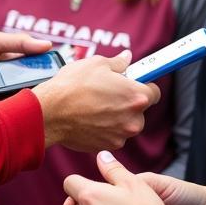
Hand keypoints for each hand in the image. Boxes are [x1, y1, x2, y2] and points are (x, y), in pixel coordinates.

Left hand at [0, 30, 50, 112]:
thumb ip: (18, 43)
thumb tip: (47, 45)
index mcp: (10, 61)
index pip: (35, 66)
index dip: (48, 69)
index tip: (63, 72)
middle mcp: (8, 80)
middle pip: (32, 85)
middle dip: (43, 88)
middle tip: (58, 90)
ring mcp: (0, 96)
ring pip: (22, 101)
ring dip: (31, 101)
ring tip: (46, 103)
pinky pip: (7, 114)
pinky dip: (15, 114)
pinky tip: (26, 114)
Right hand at [33, 52, 159, 151]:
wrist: (50, 112)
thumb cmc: (73, 85)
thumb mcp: (97, 64)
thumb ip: (118, 63)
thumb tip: (127, 58)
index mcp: (136, 96)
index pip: (154, 92)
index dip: (144, 85)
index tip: (135, 83)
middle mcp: (134, 119)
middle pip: (139, 110)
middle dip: (127, 102)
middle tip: (108, 93)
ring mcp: (121, 135)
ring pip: (125, 124)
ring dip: (116, 116)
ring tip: (95, 106)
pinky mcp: (108, 146)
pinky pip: (112, 135)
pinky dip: (104, 128)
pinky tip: (89, 118)